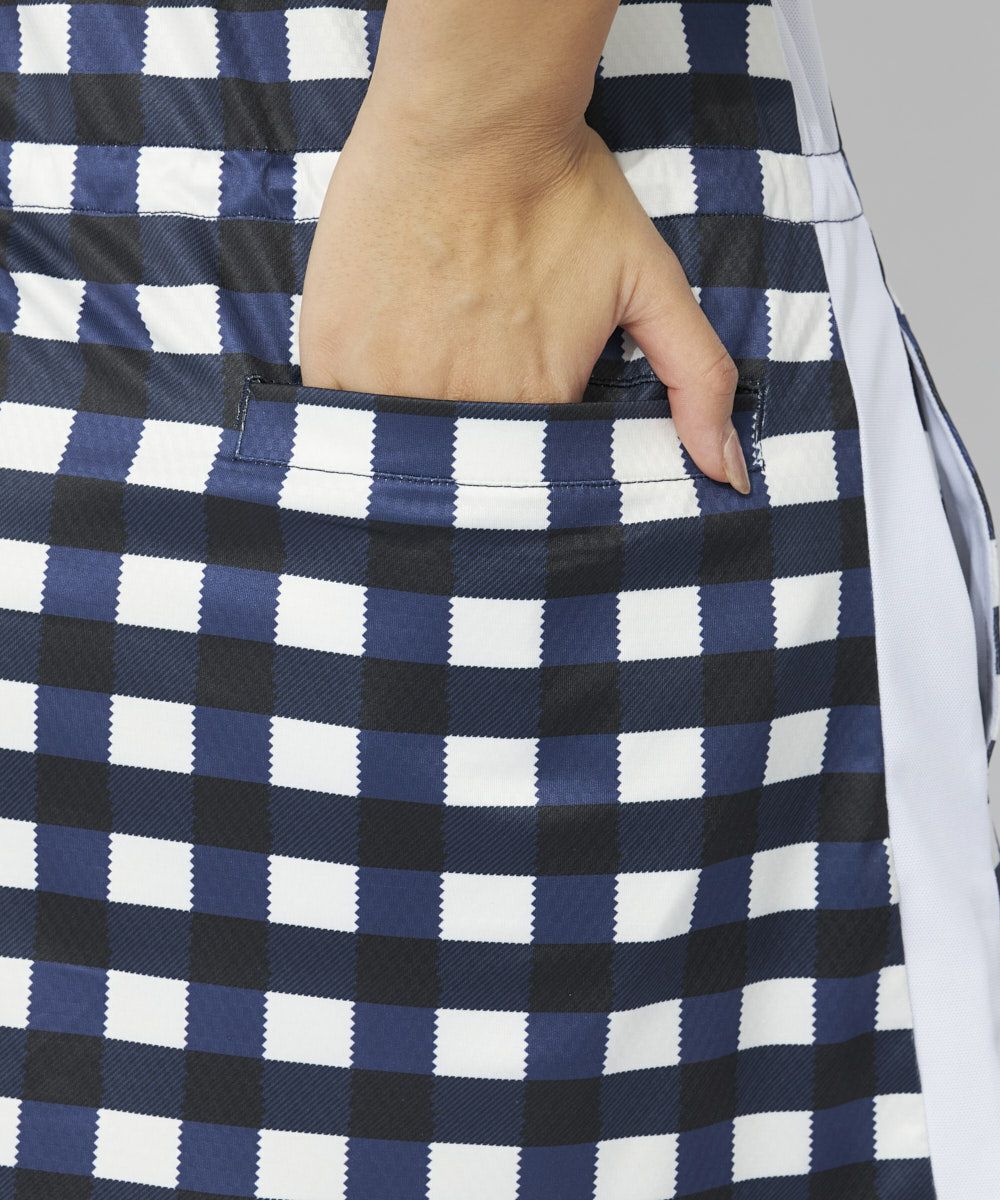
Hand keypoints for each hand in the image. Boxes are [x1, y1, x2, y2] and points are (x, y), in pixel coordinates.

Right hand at [299, 112, 749, 492]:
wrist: (471, 117)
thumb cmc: (562, 191)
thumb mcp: (653, 284)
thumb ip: (698, 379)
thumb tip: (729, 474)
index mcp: (536, 405)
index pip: (533, 478)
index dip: (531, 452)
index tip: (526, 411)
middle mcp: (459, 410)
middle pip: (464, 471)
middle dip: (474, 450)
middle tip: (476, 374)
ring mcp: (386, 384)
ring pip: (402, 452)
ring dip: (417, 432)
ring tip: (434, 365)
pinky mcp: (332, 354)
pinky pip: (343, 416)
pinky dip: (364, 403)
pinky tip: (387, 356)